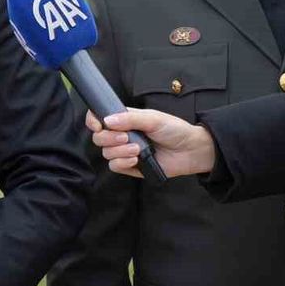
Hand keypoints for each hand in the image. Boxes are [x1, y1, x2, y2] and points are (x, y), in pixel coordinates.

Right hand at [86, 108, 215, 177]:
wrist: (191, 150)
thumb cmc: (175, 130)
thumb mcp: (153, 118)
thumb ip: (129, 118)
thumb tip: (107, 120)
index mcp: (124, 119)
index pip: (99, 118)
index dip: (93, 121)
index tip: (98, 125)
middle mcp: (122, 135)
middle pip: (99, 138)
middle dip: (108, 138)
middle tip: (126, 137)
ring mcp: (125, 151)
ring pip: (106, 153)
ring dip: (119, 151)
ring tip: (137, 149)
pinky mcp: (131, 167)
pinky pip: (115, 166)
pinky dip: (122, 163)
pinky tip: (135, 160)